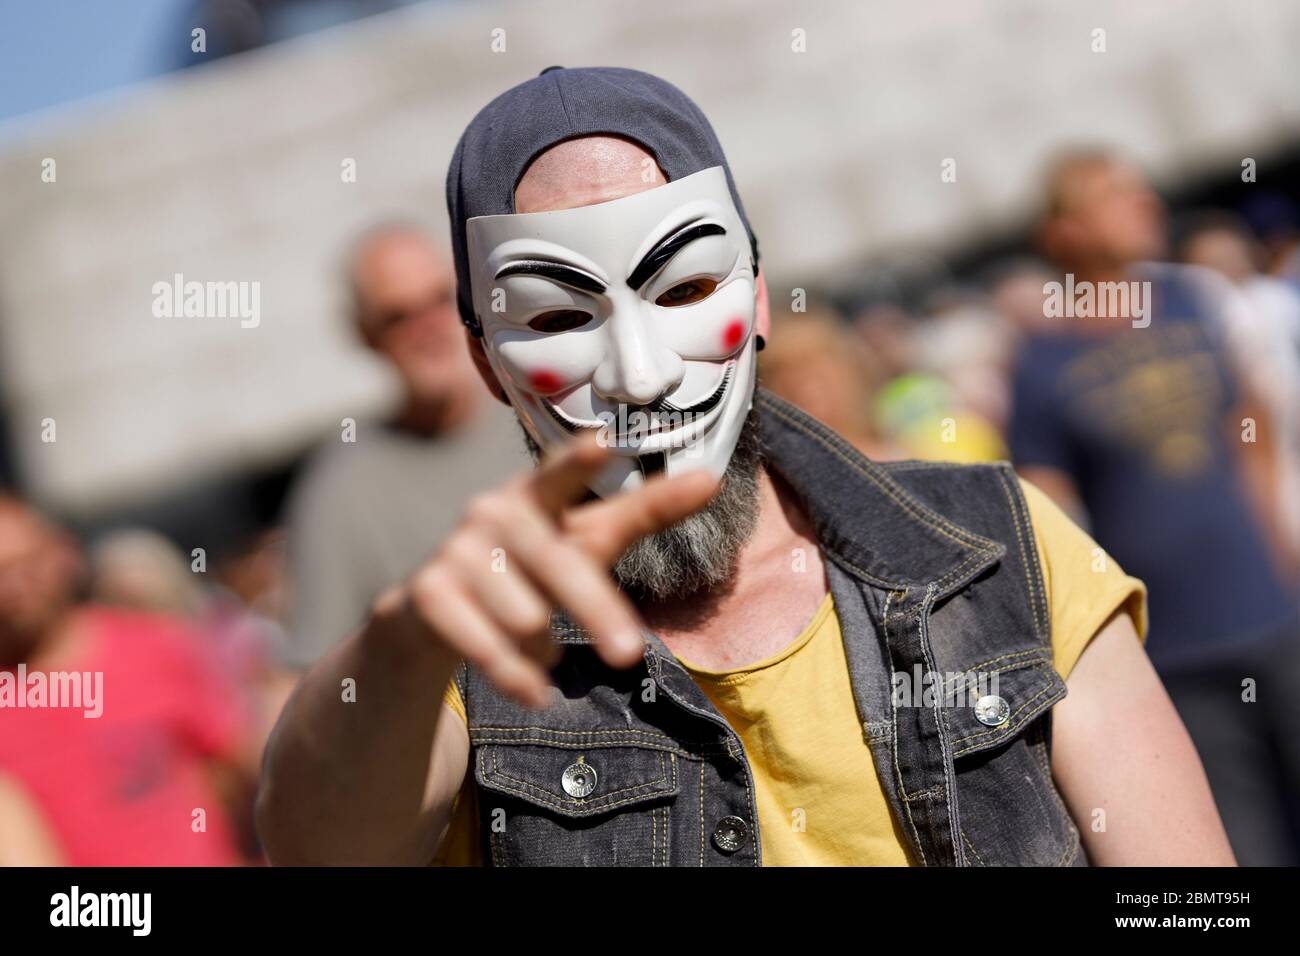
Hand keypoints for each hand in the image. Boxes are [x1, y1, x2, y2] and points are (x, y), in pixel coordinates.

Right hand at [385, 433, 718, 707]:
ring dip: (544, 648)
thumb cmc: (530, 565)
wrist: (434, 614)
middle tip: (628, 654)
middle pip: (561, 567)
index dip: (580, 461)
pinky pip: (486, 649)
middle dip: (596, 612)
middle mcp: (489, 513)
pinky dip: (517, 678)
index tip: (604, 443)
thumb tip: (712, 479)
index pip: (560, 473)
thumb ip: (645, 511)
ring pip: (527, 618)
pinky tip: (534, 693)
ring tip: (538, 645)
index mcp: (534, 493)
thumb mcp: (586, 539)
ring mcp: (454, 551)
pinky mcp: (427, 595)